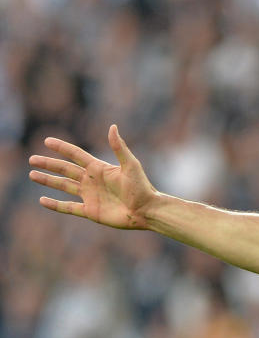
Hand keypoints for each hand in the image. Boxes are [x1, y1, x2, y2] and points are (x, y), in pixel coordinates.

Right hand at [28, 124, 156, 228]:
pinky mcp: (90, 211)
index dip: (62, 148)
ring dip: (48, 181)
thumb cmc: (142, 187)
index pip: (76, 155)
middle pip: (65, 170)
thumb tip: (112, 126)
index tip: (47, 140)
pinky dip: (55, 205)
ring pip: (64, 186)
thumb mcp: (131, 165)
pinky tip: (42, 200)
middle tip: (32, 159)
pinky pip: (68, 207)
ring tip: (33, 175)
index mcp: (100, 168)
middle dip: (49, 164)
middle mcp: (92, 181)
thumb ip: (119, 147)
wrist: (147, 211)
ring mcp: (90, 196)